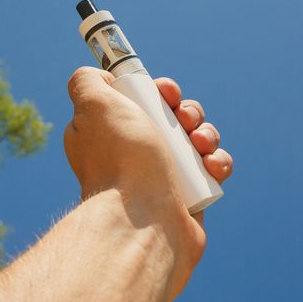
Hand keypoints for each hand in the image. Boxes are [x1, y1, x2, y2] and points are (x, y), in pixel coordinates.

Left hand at [63, 67, 232, 296]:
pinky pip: (210, 171)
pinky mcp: (186, 199)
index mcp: (110, 134)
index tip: (165, 92)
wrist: (144, 222)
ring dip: (208, 135)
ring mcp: (160, 178)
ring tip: (203, 147)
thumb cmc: (121, 161)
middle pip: (173, 118)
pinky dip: (217, 164)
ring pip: (195, 142)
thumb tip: (99, 79)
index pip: (140, 101)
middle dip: (188, 112)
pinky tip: (214, 167)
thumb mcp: (92, 105)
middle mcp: (133, 155)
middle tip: (186, 120)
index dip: (158, 91)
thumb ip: (86, 82)